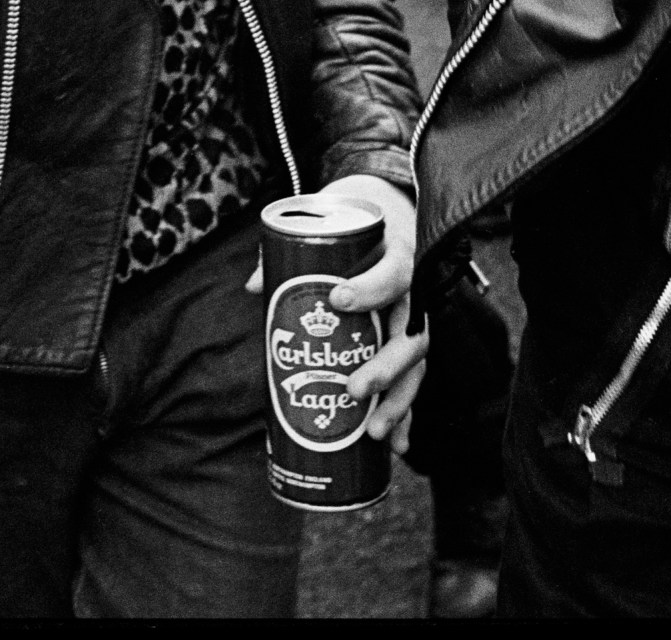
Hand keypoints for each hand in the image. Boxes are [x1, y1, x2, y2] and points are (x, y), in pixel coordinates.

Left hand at [246, 173, 426, 453]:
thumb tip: (254, 286)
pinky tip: (397, 447)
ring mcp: (416, 324)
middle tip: (354, 388)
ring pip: (416, 367)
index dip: (368, 288)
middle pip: (411, 334)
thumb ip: (291, 253)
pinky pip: (414, 385)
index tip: (337, 298)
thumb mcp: (330, 230)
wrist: (392, 223)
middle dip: (386, 366)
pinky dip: (408, 417)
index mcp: (398, 256)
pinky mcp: (410, 349)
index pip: (392, 273)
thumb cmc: (355, 232)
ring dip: (398, 402)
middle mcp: (415, 295)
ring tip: (374, 431)